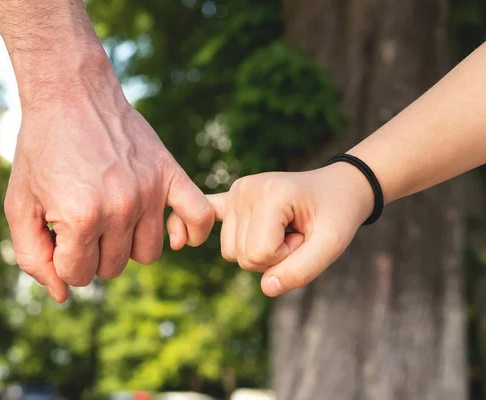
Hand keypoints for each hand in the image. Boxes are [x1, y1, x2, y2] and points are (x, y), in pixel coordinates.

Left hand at [4, 81, 213, 302]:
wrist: (70, 93)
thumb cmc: (40, 150)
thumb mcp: (19, 204)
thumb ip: (32, 257)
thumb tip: (63, 295)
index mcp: (81, 217)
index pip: (78, 274)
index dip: (62, 258)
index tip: (57, 232)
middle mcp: (121, 207)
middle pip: (113, 268)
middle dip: (91, 253)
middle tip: (81, 221)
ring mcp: (149, 190)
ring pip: (147, 254)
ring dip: (126, 245)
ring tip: (111, 216)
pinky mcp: (169, 174)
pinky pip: (198, 217)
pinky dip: (191, 233)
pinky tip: (175, 235)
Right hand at [167, 163, 373, 295]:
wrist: (336, 188)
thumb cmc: (336, 215)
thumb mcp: (332, 245)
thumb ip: (301, 270)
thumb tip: (267, 288)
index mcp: (269, 195)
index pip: (259, 254)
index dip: (285, 257)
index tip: (305, 236)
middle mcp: (244, 190)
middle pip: (241, 255)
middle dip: (272, 256)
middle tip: (296, 232)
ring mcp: (234, 192)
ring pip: (230, 251)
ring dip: (259, 251)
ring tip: (284, 228)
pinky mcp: (229, 198)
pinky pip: (201, 215)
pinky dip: (187, 225)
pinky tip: (179, 240)